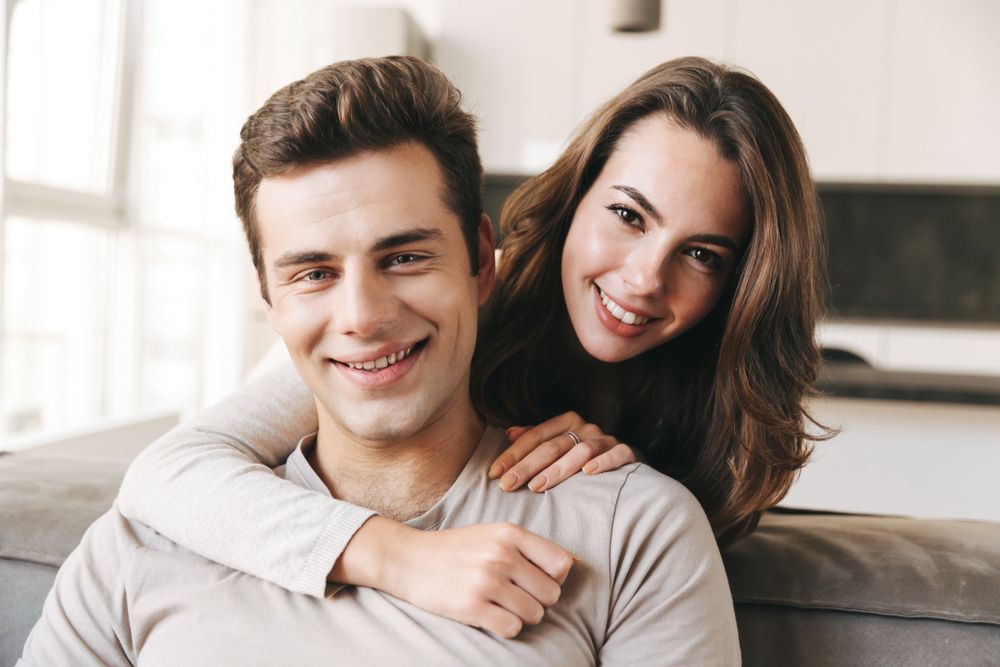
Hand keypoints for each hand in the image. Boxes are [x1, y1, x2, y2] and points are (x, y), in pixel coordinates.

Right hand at [334, 518, 574, 637]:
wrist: (409, 559)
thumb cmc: (457, 549)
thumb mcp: (494, 535)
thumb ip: (531, 548)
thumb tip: (576, 563)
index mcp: (510, 534)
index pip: (561, 564)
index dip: (553, 578)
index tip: (534, 580)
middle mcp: (502, 555)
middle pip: (551, 594)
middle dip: (538, 600)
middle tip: (514, 596)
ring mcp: (487, 581)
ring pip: (535, 614)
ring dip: (522, 615)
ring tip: (501, 605)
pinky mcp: (472, 606)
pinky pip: (512, 628)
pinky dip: (506, 627)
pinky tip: (490, 616)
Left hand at [487, 411, 635, 492]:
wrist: (621, 462)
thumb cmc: (580, 457)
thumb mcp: (556, 445)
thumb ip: (534, 439)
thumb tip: (509, 432)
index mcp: (567, 422)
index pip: (535, 436)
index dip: (513, 455)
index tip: (495, 473)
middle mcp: (586, 427)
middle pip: (553, 446)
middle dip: (527, 466)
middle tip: (508, 485)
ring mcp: (606, 440)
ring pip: (580, 451)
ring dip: (558, 469)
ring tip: (538, 486)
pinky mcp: (626, 453)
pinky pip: (616, 455)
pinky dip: (603, 462)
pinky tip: (588, 473)